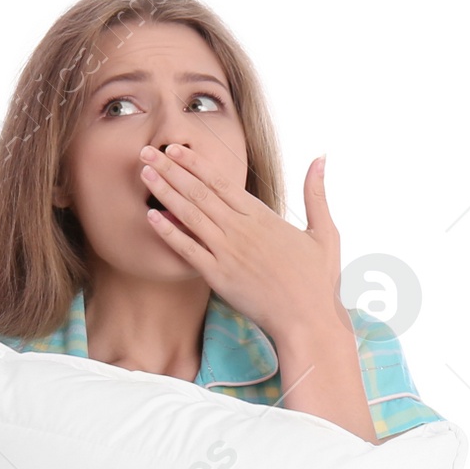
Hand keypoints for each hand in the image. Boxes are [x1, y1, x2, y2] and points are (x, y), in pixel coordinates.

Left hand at [140, 142, 341, 339]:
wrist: (307, 320)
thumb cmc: (317, 281)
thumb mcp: (325, 232)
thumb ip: (317, 194)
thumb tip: (320, 158)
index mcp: (263, 216)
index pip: (222, 181)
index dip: (195, 163)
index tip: (175, 148)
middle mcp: (241, 229)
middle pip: (199, 192)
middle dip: (171, 169)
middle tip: (146, 152)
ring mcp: (228, 252)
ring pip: (190, 215)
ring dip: (165, 192)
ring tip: (144, 174)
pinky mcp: (218, 276)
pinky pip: (188, 250)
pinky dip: (168, 232)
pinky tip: (151, 217)